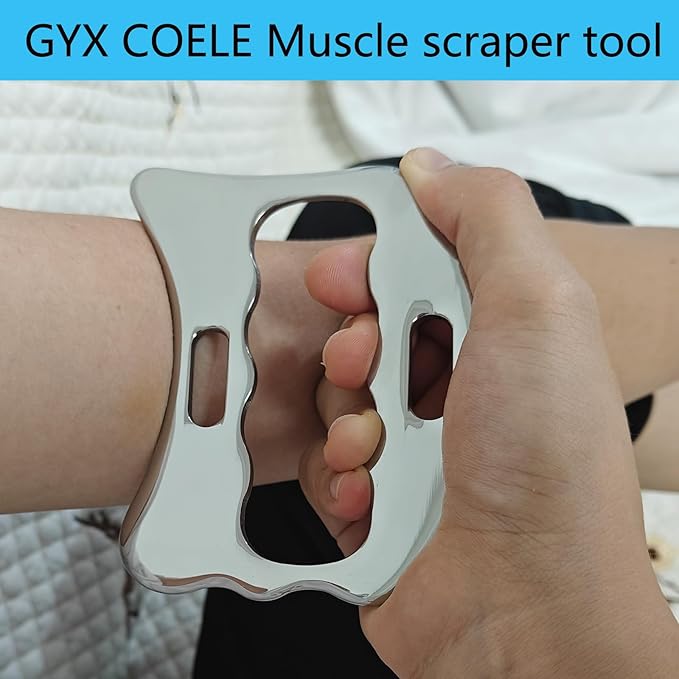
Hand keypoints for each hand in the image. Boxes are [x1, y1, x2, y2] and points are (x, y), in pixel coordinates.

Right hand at [305, 149, 677, 676]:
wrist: (528, 612)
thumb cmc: (546, 470)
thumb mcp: (538, 307)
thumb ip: (489, 217)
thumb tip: (431, 169)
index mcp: (500, 338)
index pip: (413, 277)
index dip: (368, 270)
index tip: (341, 277)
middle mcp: (462, 393)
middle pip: (367, 338)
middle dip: (352, 349)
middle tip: (367, 368)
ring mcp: (421, 452)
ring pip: (340, 407)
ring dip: (347, 420)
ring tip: (376, 448)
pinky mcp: (383, 505)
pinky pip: (328, 469)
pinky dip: (340, 477)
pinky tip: (370, 493)